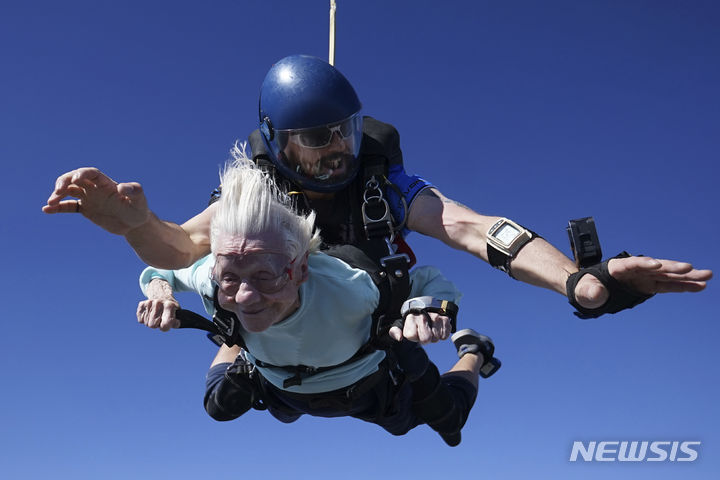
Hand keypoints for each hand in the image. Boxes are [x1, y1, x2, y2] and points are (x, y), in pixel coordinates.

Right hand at [43, 167, 149, 234]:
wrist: (134, 224)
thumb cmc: (139, 209)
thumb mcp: (139, 200)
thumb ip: (133, 191)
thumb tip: (122, 188)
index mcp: (106, 183)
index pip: (91, 173)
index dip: (82, 174)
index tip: (76, 179)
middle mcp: (95, 188)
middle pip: (74, 179)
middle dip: (64, 182)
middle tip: (58, 191)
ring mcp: (89, 198)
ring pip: (69, 191)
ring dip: (58, 194)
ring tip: (51, 203)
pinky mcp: (86, 209)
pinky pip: (69, 206)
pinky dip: (58, 208)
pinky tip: (47, 210)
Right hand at [137, 298, 179, 330]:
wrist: (161, 295)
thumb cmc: (170, 307)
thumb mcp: (177, 312)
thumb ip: (177, 321)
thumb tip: (176, 323)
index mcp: (169, 306)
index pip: (165, 324)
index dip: (165, 328)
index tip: (166, 325)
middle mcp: (158, 303)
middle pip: (152, 325)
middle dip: (156, 325)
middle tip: (160, 319)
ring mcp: (149, 303)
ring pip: (146, 323)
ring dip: (151, 322)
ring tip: (156, 316)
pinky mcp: (141, 304)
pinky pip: (140, 320)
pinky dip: (145, 319)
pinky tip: (150, 314)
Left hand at [389, 311, 451, 343]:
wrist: (427, 307)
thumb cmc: (413, 320)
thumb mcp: (400, 324)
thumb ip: (395, 331)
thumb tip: (399, 337)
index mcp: (411, 318)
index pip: (412, 335)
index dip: (413, 337)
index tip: (414, 332)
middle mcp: (423, 317)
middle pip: (426, 339)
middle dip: (425, 339)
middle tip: (424, 332)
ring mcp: (435, 317)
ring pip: (436, 338)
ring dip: (433, 336)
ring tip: (430, 329)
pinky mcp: (445, 319)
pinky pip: (444, 336)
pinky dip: (441, 334)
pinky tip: (437, 328)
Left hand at [574, 255, 712, 308]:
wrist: (588, 290)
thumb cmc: (584, 288)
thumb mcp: (583, 291)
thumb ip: (589, 292)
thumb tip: (596, 295)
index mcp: (616, 267)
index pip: (632, 263)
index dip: (644, 263)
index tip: (657, 265)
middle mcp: (634, 269)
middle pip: (655, 267)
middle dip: (672, 267)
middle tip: (690, 267)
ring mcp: (643, 277)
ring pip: (667, 275)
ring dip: (686, 276)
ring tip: (707, 276)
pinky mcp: (649, 285)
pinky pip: (668, 285)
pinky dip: (683, 286)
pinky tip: (700, 286)